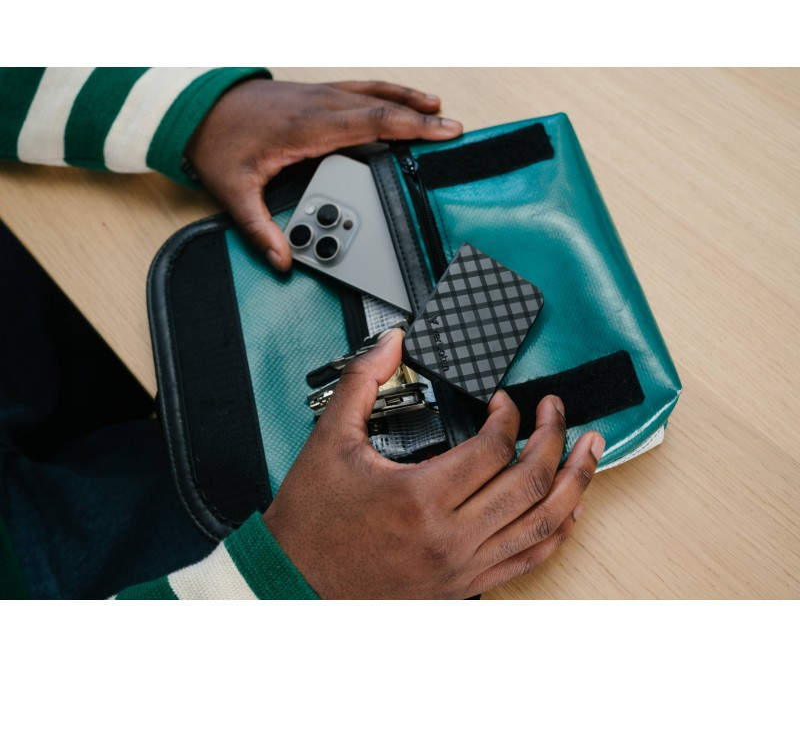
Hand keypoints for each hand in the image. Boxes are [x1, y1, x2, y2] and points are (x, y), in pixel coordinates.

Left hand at [185, 79, 462, 270]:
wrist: (198, 106)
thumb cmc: (218, 142)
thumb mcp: (233, 192)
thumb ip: (259, 229)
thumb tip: (282, 261)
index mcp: (307, 127)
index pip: (370, 123)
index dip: (408, 126)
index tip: (439, 131)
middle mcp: (319, 105)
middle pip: (381, 105)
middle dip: (421, 116)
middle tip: (454, 129)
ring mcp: (319, 94)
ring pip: (374, 90)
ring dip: (408, 97)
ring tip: (438, 107)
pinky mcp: (316, 94)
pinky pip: (361, 89)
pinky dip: (387, 92)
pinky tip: (400, 99)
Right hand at [262, 328, 604, 598]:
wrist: (296, 583)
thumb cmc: (312, 521)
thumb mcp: (330, 440)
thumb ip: (363, 382)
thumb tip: (392, 343)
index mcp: (419, 498)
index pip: (493, 448)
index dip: (509, 415)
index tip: (504, 401)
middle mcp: (450, 537)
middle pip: (531, 482)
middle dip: (554, 437)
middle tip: (557, 411)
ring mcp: (463, 566)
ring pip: (543, 524)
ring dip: (576, 483)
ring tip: (591, 451)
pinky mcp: (465, 584)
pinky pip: (529, 559)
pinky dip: (557, 530)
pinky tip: (569, 508)